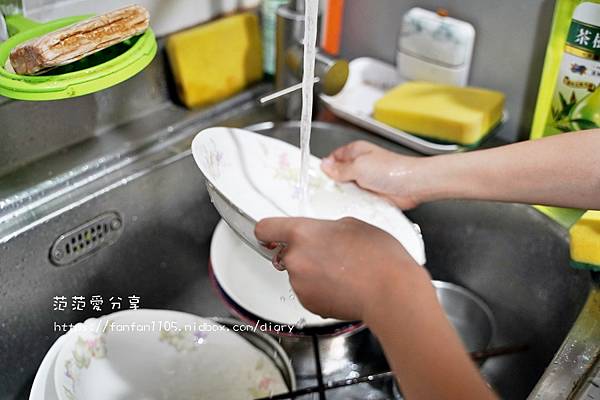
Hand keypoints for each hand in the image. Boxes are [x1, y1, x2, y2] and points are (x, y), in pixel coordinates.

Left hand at [254, 217, 428, 320]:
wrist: (390, 292)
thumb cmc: (377, 257)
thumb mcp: (352, 225)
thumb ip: (327, 229)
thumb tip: (324, 235)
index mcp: (302, 233)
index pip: (265, 228)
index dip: (267, 232)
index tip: (269, 235)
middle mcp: (295, 258)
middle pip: (286, 254)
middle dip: (303, 254)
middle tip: (329, 254)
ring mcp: (300, 284)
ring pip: (299, 274)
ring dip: (313, 273)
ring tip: (342, 272)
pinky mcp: (309, 304)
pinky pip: (309, 292)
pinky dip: (321, 291)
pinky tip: (342, 287)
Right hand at [321, 141, 424, 208]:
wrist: (413, 185)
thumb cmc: (392, 170)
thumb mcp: (359, 167)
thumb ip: (340, 168)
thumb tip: (325, 166)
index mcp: (355, 152)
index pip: (333, 158)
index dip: (324, 167)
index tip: (316, 177)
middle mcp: (360, 166)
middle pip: (338, 176)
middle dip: (333, 184)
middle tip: (328, 191)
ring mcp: (366, 181)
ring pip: (347, 190)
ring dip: (345, 196)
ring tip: (343, 198)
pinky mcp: (372, 195)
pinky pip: (357, 200)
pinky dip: (354, 204)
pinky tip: (353, 206)